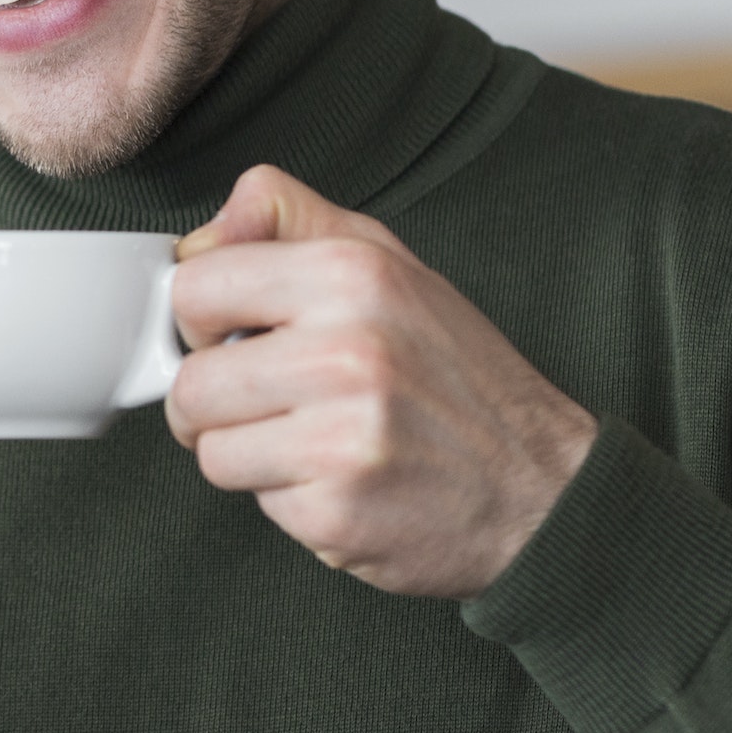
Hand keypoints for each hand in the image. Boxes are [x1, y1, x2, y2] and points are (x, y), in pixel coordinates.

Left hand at [166, 165, 596, 598]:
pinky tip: (341, 479)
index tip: (229, 335)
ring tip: (311, 439)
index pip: (195, 285)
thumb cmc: (456, 375)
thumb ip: (289, 222)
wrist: (540, 488)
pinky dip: (288, 498)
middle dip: (216, 400)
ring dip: (247, 452)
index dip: (199, 319)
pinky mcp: (336, 510)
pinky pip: (254, 501)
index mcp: (352, 274)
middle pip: (191, 381)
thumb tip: (198, 235)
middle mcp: (348, 349)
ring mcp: (342, 435)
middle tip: (271, 401)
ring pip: (210, 447)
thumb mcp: (387, 263)